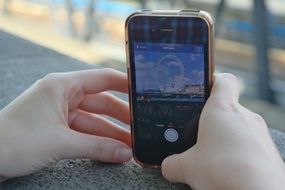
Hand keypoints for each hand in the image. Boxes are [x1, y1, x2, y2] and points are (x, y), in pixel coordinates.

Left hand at [0, 69, 131, 179]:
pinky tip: (112, 149)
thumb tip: (124, 153)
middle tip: (139, 128)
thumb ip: (96, 148)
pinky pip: (84, 131)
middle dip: (121, 117)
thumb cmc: (13, 141)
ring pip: (94, 120)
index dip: (125, 84)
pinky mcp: (58, 126)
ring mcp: (61, 111)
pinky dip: (97, 140)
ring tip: (130, 145)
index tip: (143, 92)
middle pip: (102, 102)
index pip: (102, 78)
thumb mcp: (60, 142)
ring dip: (111, 133)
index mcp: (62, 85)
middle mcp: (63, 94)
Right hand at [162, 73, 284, 189]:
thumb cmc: (225, 172)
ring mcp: (259, 133)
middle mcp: (244, 116)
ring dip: (225, 138)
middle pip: (227, 107)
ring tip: (213, 158)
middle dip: (212, 121)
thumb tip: (167, 166)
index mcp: (221, 110)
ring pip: (238, 127)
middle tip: (198, 137)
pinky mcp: (268, 150)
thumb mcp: (187, 168)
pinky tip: (229, 169)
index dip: (211, 82)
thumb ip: (172, 163)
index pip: (222, 80)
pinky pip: (249, 144)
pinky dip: (238, 152)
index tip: (201, 91)